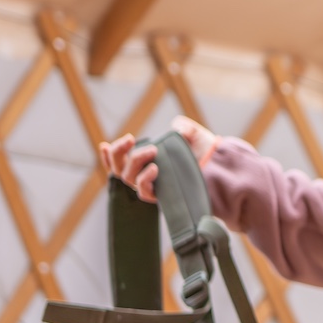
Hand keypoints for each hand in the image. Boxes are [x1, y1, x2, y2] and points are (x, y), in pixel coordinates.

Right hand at [99, 117, 220, 202]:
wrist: (219, 169)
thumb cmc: (201, 151)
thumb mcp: (194, 135)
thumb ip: (184, 127)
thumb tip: (177, 128)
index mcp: (143, 161)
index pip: (117, 161)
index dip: (107, 156)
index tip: (104, 144)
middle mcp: (143, 174)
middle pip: (117, 168)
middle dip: (118, 152)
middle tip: (131, 138)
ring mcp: (151, 186)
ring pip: (129, 177)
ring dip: (135, 161)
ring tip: (152, 151)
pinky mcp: (160, 196)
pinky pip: (144, 191)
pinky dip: (146, 179)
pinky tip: (154, 169)